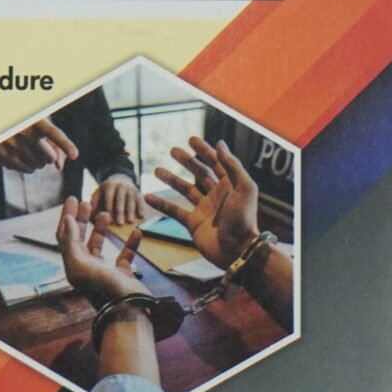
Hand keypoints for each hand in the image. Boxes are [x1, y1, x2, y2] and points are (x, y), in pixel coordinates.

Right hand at [0, 115, 79, 176]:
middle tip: (37, 146)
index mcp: (34, 120)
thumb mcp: (39, 128)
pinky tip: (18, 154)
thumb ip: (55, 144)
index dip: (65, 144)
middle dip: (47, 155)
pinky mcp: (4, 157)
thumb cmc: (24, 127)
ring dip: (37, 160)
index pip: (54, 133)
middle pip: (50, 157)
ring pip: (39, 165)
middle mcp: (23, 132)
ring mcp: (13, 146)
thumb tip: (60, 167)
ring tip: (25, 147)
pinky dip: (27, 165)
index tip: (75, 155)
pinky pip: (28, 170)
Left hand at [56, 198, 146, 306]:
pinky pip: (125, 256)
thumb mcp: (81, 265)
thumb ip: (71, 243)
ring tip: (106, 214)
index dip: (67, 217)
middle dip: (82, 219)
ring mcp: (104, 272)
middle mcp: (87, 268)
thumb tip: (68, 220)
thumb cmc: (104, 289)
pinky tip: (136, 231)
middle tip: (87, 201)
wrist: (129, 312)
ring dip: (101, 229)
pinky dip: (130, 243)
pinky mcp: (122, 276)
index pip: (65, 236)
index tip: (72, 198)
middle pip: (80, 238)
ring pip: (99, 246)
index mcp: (74, 265)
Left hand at [90, 172, 145, 226]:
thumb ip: (94, 203)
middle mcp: (121, 185)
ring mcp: (130, 188)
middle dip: (120, 211)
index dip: (109, 209)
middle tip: (119, 223)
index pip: (109, 197)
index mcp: (109, 185)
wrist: (120, 178)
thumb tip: (92, 214)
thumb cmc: (107, 192)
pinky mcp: (138, 192)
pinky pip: (140, 200)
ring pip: (131, 200)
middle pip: (120, 199)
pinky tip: (142, 216)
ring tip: (130, 221)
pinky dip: (142, 208)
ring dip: (131, 211)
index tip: (109, 220)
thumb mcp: (99, 193)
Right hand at [144, 135, 259, 267]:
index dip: (205, 150)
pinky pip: (175, 211)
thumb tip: (220, 143)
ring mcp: (204, 210)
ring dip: (171, 179)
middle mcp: (217, 195)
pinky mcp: (194, 224)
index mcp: (230, 186)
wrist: (237, 251)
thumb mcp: (244, 189)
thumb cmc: (243, 220)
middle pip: (199, 173)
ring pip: (185, 190)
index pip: (216, 162)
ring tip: (156, 170)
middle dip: (187, 161)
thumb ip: (232, 166)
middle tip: (172, 150)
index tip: (191, 139)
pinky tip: (147, 197)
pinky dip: (162, 204)